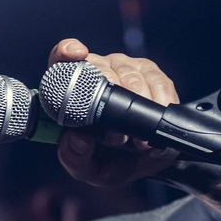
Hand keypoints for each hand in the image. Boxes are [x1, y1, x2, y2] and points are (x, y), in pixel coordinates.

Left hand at [47, 38, 180, 186]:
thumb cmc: (110, 159)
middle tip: (116, 134)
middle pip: (101, 68)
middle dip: (110, 99)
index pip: (61, 59)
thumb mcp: (87, 168)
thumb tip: (76, 139)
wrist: (143, 163)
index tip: (76, 55)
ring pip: (130, 75)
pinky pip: (157, 80)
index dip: (66, 52)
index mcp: (72, 90)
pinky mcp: (150, 73)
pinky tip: (158, 116)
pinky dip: (159, 101)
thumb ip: (75, 159)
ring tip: (137, 137)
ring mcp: (125, 69)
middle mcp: (97, 72)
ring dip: (136, 106)